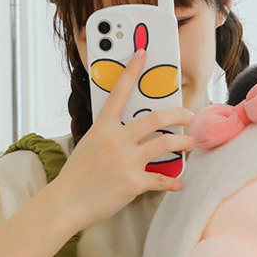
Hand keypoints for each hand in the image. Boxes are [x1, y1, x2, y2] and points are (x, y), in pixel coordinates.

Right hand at [48, 48, 196, 232]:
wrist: (66, 203)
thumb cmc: (76, 177)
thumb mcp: (88, 146)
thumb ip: (107, 136)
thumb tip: (126, 135)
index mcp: (103, 128)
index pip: (119, 92)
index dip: (132, 70)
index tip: (142, 53)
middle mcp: (116, 140)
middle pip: (155, 118)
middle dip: (177, 114)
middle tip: (189, 115)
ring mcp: (126, 161)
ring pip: (165, 145)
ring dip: (183, 143)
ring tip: (190, 144)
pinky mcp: (134, 183)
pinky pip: (161, 180)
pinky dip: (173, 183)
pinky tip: (179, 184)